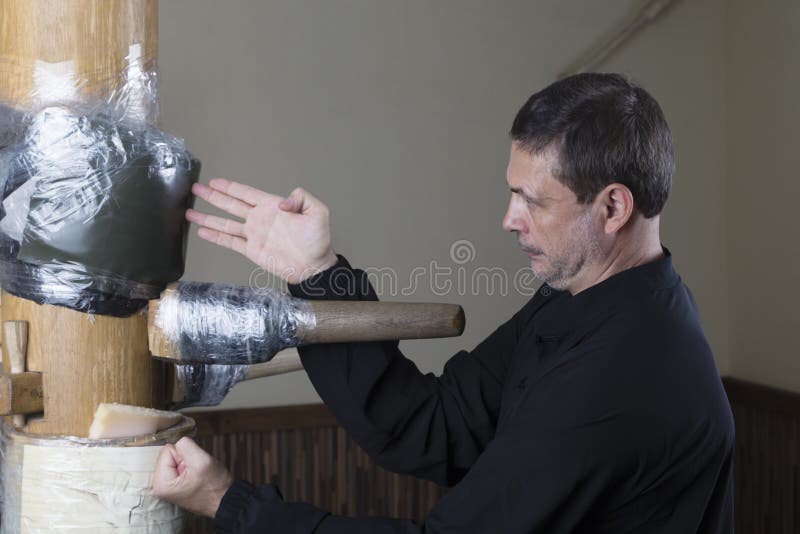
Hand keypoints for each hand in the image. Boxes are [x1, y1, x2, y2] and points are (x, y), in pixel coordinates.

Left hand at [151, 436, 233, 517]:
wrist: (224, 500)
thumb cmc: (214, 486)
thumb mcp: (201, 460)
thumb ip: (186, 445)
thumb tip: (178, 440)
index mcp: (161, 483)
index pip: (167, 450)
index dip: (185, 454)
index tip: (194, 467)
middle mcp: (159, 486)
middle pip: (169, 454)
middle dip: (186, 458)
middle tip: (197, 471)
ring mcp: (166, 486)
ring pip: (176, 458)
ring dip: (189, 463)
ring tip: (198, 475)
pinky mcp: (174, 484)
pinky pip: (179, 465)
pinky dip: (190, 467)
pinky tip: (196, 477)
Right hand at [187, 178, 337, 283]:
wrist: (314, 266)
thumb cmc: (318, 241)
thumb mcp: (318, 212)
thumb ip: (301, 198)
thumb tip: (281, 202)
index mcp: (272, 207)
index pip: (246, 193)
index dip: (230, 187)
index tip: (215, 181)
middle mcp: (260, 219)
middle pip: (231, 204)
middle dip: (213, 196)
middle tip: (196, 188)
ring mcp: (254, 235)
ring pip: (225, 223)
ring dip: (208, 217)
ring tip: (190, 212)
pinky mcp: (252, 250)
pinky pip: (230, 242)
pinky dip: (215, 237)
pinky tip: (202, 231)